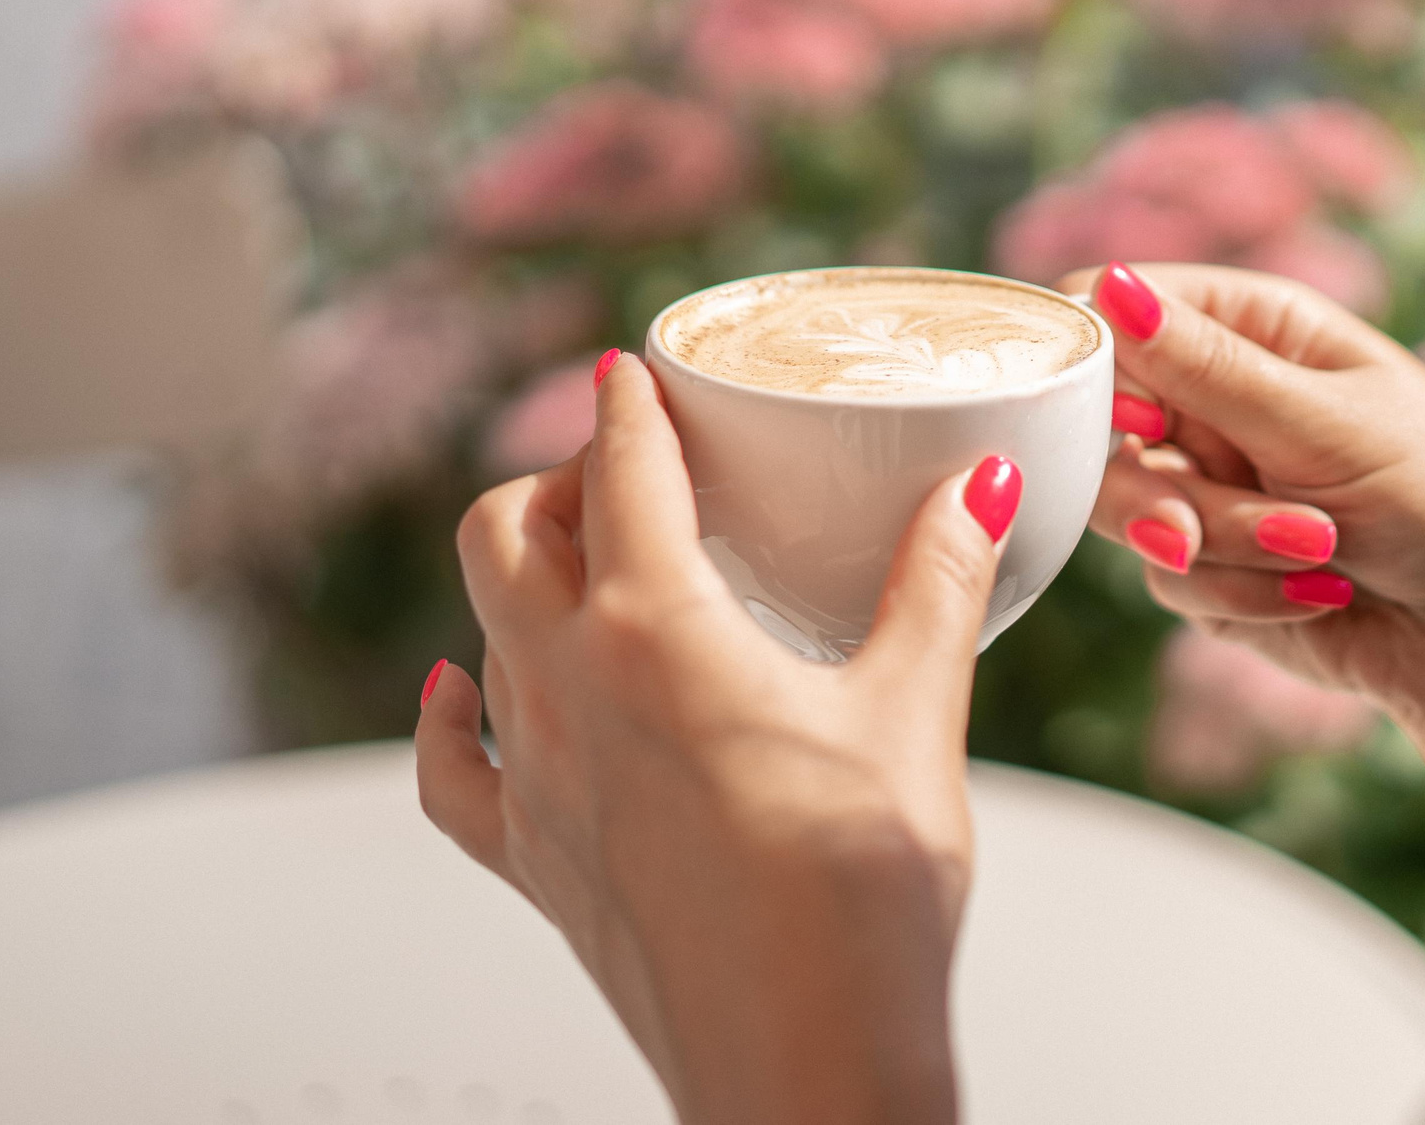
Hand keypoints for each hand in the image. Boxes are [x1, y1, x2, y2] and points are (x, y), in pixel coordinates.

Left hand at [415, 351, 1018, 1124]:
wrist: (804, 1067)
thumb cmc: (861, 900)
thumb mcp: (914, 714)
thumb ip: (936, 582)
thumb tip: (978, 486)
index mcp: (658, 631)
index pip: (618, 470)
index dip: (626, 405)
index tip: (633, 369)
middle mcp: (566, 688)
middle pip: (506, 529)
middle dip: (558, 477)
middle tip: (629, 470)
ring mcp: (532, 778)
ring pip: (480, 627)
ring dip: (523, 575)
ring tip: (587, 563)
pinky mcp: (529, 860)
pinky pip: (447, 768)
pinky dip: (446, 713)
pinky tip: (456, 690)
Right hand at [1069, 262, 1424, 976]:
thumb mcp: (1323, 421)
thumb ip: (1202, 367)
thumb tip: (1104, 284)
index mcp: (1249, 325)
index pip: (1115, 308)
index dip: (1092, 359)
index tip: (1128, 420)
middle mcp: (1216, 397)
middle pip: (1098, 424)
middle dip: (1158, 490)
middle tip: (1188, 531)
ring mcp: (1209, 483)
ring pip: (1131, 511)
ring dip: (1222, 544)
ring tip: (1317, 553)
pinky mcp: (1212, 566)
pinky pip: (1170, 578)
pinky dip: (1239, 594)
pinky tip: (1320, 596)